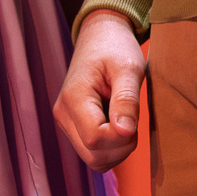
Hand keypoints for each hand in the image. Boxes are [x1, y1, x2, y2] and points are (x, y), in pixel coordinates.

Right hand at [54, 9, 145, 171]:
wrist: (101, 36)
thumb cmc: (116, 47)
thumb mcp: (128, 67)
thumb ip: (127, 99)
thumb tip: (124, 132)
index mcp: (74, 97)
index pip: (95, 138)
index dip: (121, 137)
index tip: (133, 117)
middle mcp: (63, 113)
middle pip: (93, 155)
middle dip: (121, 147)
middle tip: (132, 119)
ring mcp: (66, 122)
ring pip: (93, 159)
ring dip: (117, 150)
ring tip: (125, 120)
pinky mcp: (73, 127)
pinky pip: (93, 153)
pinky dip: (110, 148)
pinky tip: (117, 124)